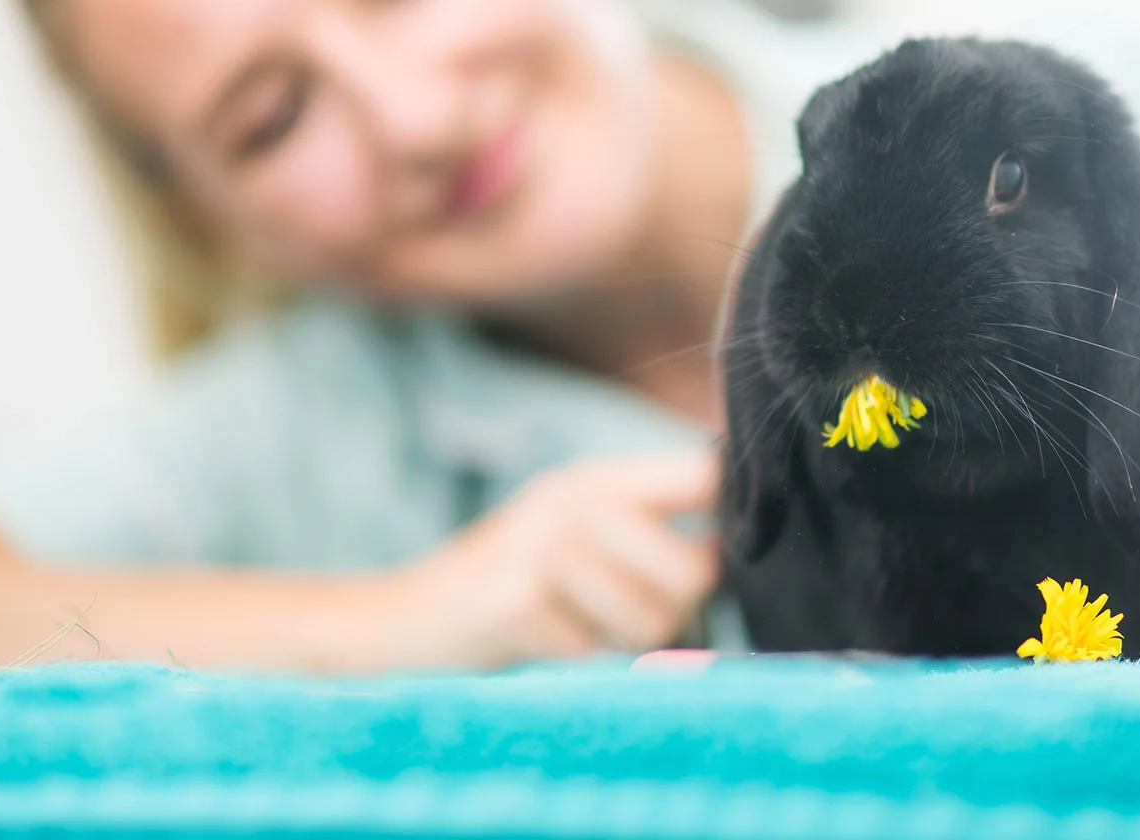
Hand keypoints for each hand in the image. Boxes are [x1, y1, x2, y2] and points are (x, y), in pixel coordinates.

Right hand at [398, 451, 719, 668]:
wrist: (399, 624)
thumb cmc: (509, 591)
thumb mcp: (573, 537)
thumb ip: (646, 531)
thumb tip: (736, 557)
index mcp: (597, 480)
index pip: (706, 474)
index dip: (740, 515)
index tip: (738, 554)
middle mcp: (574, 499)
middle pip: (696, 569)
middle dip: (674, 612)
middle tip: (621, 617)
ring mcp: (543, 545)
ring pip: (652, 621)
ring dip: (620, 645)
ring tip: (574, 628)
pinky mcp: (517, 599)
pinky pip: (595, 654)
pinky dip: (573, 665)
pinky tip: (535, 644)